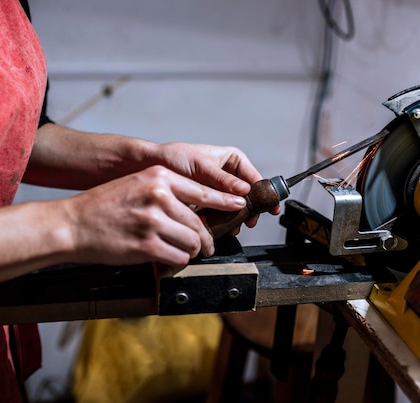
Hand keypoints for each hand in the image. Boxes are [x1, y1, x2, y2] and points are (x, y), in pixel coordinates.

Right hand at [61, 166, 246, 267]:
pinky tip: (169, 259)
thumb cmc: (103, 206)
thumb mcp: (136, 184)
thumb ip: (166, 191)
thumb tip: (197, 209)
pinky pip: (178, 258)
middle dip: (206, 239)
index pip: (203, 191)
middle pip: (200, 223)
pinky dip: (177, 261)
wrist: (72, 224)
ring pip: (192, 242)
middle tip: (206, 246)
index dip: (225, 201)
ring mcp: (153, 221)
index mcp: (159, 177)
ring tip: (184, 252)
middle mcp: (159, 196)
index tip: (238, 205)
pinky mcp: (147, 245)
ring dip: (191, 251)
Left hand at [153, 143, 280, 225]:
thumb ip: (222, 180)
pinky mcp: (209, 203)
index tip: (270, 206)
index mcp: (233, 160)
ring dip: (236, 219)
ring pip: (236, 207)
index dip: (265, 193)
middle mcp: (229, 175)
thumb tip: (244, 190)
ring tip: (233, 227)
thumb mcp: (201, 167)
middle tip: (249, 221)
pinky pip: (222, 214)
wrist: (149, 167)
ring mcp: (219, 190)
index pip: (255, 178)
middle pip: (249, 196)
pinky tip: (221, 228)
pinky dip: (223, 222)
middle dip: (250, 210)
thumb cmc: (173, 158)